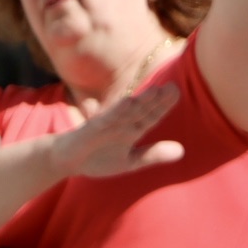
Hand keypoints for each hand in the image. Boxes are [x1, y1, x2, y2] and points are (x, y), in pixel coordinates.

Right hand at [53, 83, 183, 179]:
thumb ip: (154, 155)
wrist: (66, 160)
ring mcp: (107, 124)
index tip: (177, 93)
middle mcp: (121, 123)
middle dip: (156, 99)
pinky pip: (106, 119)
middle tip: (173, 87)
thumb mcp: (131, 161)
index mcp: (132, 130)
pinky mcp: (91, 128)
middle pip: (142, 109)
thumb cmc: (99, 158)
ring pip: (127, 111)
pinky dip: (117, 111)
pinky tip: (128, 102)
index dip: (164, 106)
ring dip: (140, 101)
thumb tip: (182, 151)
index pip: (151, 116)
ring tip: (156, 91)